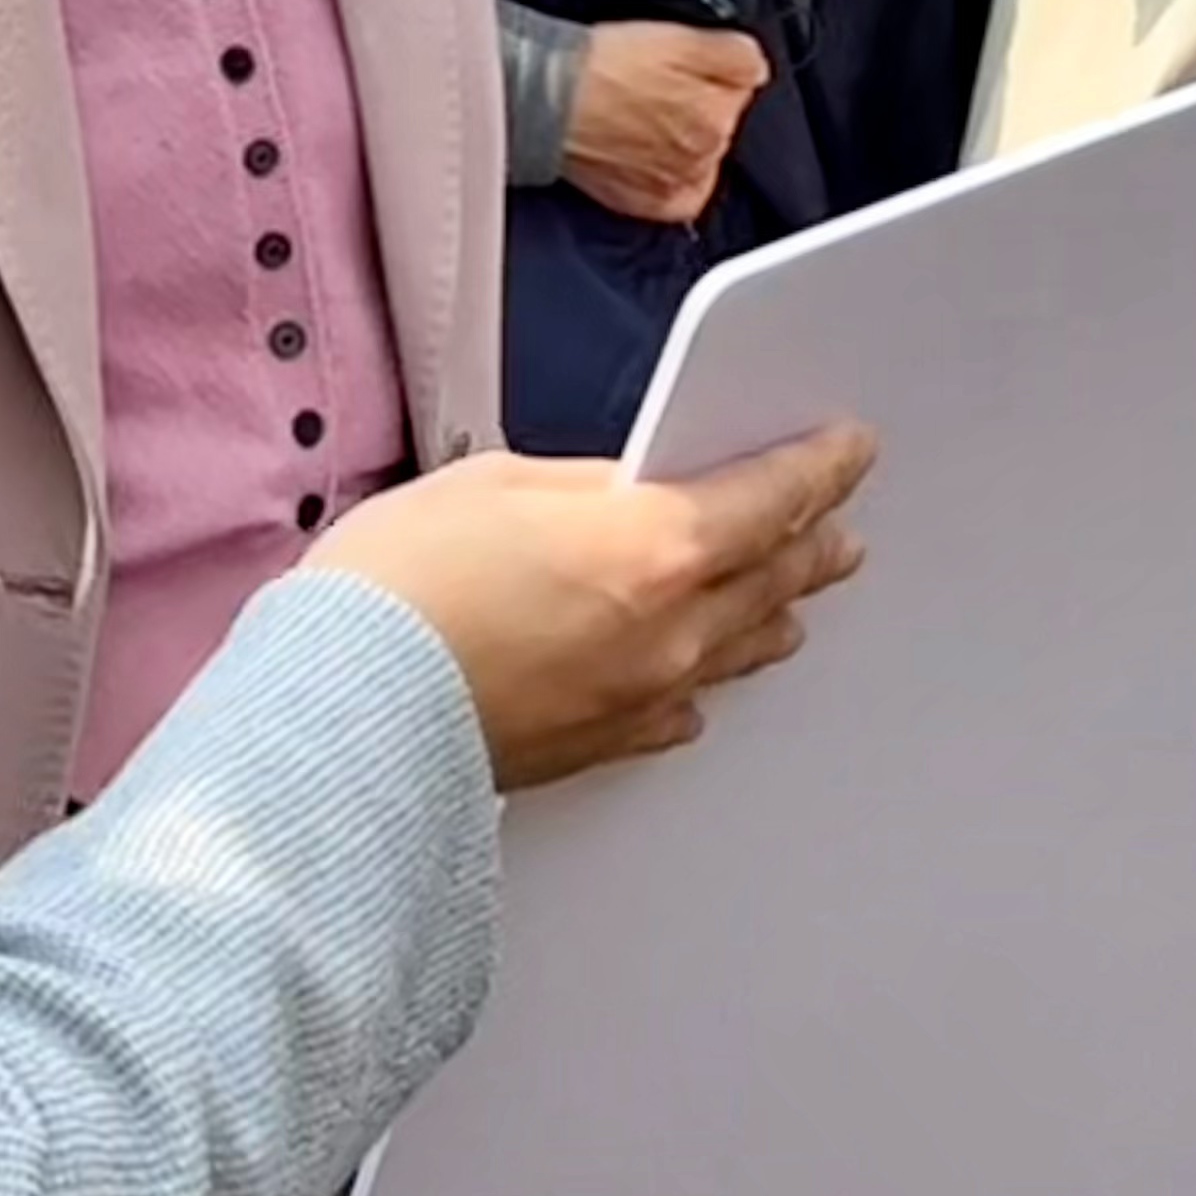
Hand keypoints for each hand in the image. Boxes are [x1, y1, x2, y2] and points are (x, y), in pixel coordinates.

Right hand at [311, 426, 879, 788]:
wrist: (346, 711)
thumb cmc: (402, 585)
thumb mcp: (493, 483)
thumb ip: (584, 486)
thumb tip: (625, 493)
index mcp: (654, 545)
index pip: (772, 497)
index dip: (820, 466)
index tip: (849, 450)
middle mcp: (669, 629)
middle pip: (771, 577)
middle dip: (810, 543)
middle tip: (841, 528)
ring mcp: (639, 697)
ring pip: (736, 648)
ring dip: (773, 612)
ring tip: (793, 601)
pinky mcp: (599, 746)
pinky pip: (678, 711)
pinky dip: (700, 682)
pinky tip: (698, 684)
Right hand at [561, 22, 764, 227]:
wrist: (546, 102)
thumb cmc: (601, 66)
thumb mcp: (681, 37)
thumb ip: (737, 55)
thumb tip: (758, 70)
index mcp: (722, 111)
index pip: (743, 85)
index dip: (711, 68)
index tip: (682, 64)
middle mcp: (706, 154)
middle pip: (721, 121)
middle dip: (697, 104)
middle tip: (654, 87)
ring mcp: (678, 183)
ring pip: (698, 155)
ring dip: (680, 139)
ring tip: (639, 117)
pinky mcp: (646, 204)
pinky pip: (675, 192)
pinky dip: (666, 176)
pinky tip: (643, 154)